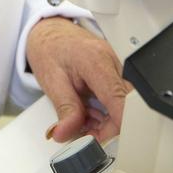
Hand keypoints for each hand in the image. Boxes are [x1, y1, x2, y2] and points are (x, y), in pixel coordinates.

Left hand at [26, 17, 131, 143]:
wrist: (48, 31)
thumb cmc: (48, 47)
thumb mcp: (51, 80)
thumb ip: (64, 109)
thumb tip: (66, 133)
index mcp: (95, 61)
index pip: (119, 99)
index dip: (117, 125)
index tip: (104, 140)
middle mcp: (110, 60)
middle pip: (125, 104)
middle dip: (109, 127)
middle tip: (87, 135)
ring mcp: (114, 65)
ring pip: (122, 103)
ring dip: (106, 120)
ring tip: (82, 122)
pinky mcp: (113, 71)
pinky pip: (116, 97)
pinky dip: (104, 111)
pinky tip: (88, 112)